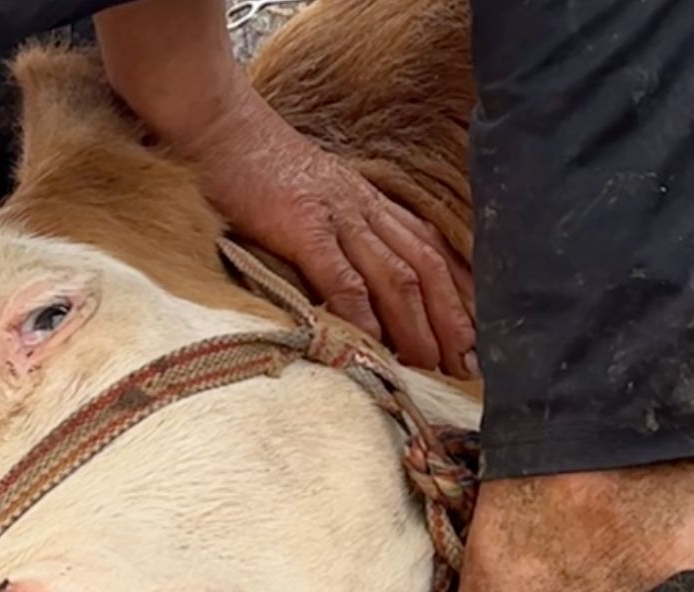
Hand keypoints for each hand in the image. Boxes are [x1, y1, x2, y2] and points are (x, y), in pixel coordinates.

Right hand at [169, 74, 476, 377]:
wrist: (218, 124)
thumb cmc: (257, 169)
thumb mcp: (316, 199)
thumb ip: (340, 236)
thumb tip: (356, 291)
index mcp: (371, 204)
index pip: (432, 249)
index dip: (458, 292)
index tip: (475, 333)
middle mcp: (366, 209)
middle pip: (426, 267)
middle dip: (452, 318)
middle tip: (467, 364)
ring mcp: (337, 216)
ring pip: (396, 275)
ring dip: (418, 325)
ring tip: (432, 366)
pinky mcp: (302, 226)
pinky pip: (341, 274)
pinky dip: (362, 312)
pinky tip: (374, 344)